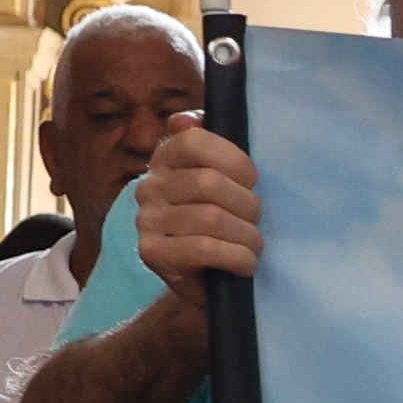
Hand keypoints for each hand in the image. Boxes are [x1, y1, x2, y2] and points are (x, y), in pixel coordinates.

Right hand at [133, 109, 261, 297]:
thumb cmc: (225, 225)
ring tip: (254, 245)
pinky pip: (204, 248)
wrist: (207, 283)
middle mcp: (149, 186)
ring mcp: (146, 220)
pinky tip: (246, 263)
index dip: (234, 160)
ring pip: (211, 217)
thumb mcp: (227, 181)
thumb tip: (186, 119)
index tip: (252, 181)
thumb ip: (213, 146)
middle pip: (209, 182)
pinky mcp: (151, 252)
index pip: (195, 140)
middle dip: (247, 204)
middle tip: (256, 221)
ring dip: (246, 235)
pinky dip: (237, 257)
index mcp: (165, 160)